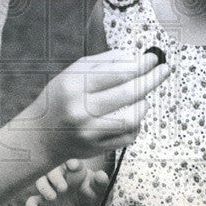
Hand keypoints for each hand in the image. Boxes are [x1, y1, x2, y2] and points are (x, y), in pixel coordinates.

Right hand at [22, 49, 169, 163]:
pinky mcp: (97, 148)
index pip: (117, 73)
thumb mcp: (74, 73)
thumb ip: (104, 62)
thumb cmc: (61, 98)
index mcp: (74, 86)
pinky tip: (131, 114)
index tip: (154, 58)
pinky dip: (136, 123)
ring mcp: (90, 132)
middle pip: (128, 93)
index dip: (141, 64)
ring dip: (143, 104)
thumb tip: (136, 57)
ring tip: (142, 97)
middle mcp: (81, 110)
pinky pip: (129, 135)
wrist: (42, 135)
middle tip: (163, 70)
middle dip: (151, 79)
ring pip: (133, 118)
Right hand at [25, 159, 110, 205]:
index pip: (69, 161)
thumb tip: (102, 175)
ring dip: (44, 188)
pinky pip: (32, 201)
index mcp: (72, 168)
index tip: (73, 166)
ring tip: (52, 197)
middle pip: (52, 170)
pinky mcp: (42, 201)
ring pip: (40, 181)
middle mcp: (58, 175)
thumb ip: (100, 182)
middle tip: (63, 188)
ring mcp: (49, 187)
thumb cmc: (90, 193)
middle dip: (56, 177)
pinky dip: (30, 205)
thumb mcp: (98, 189)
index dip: (71, 163)